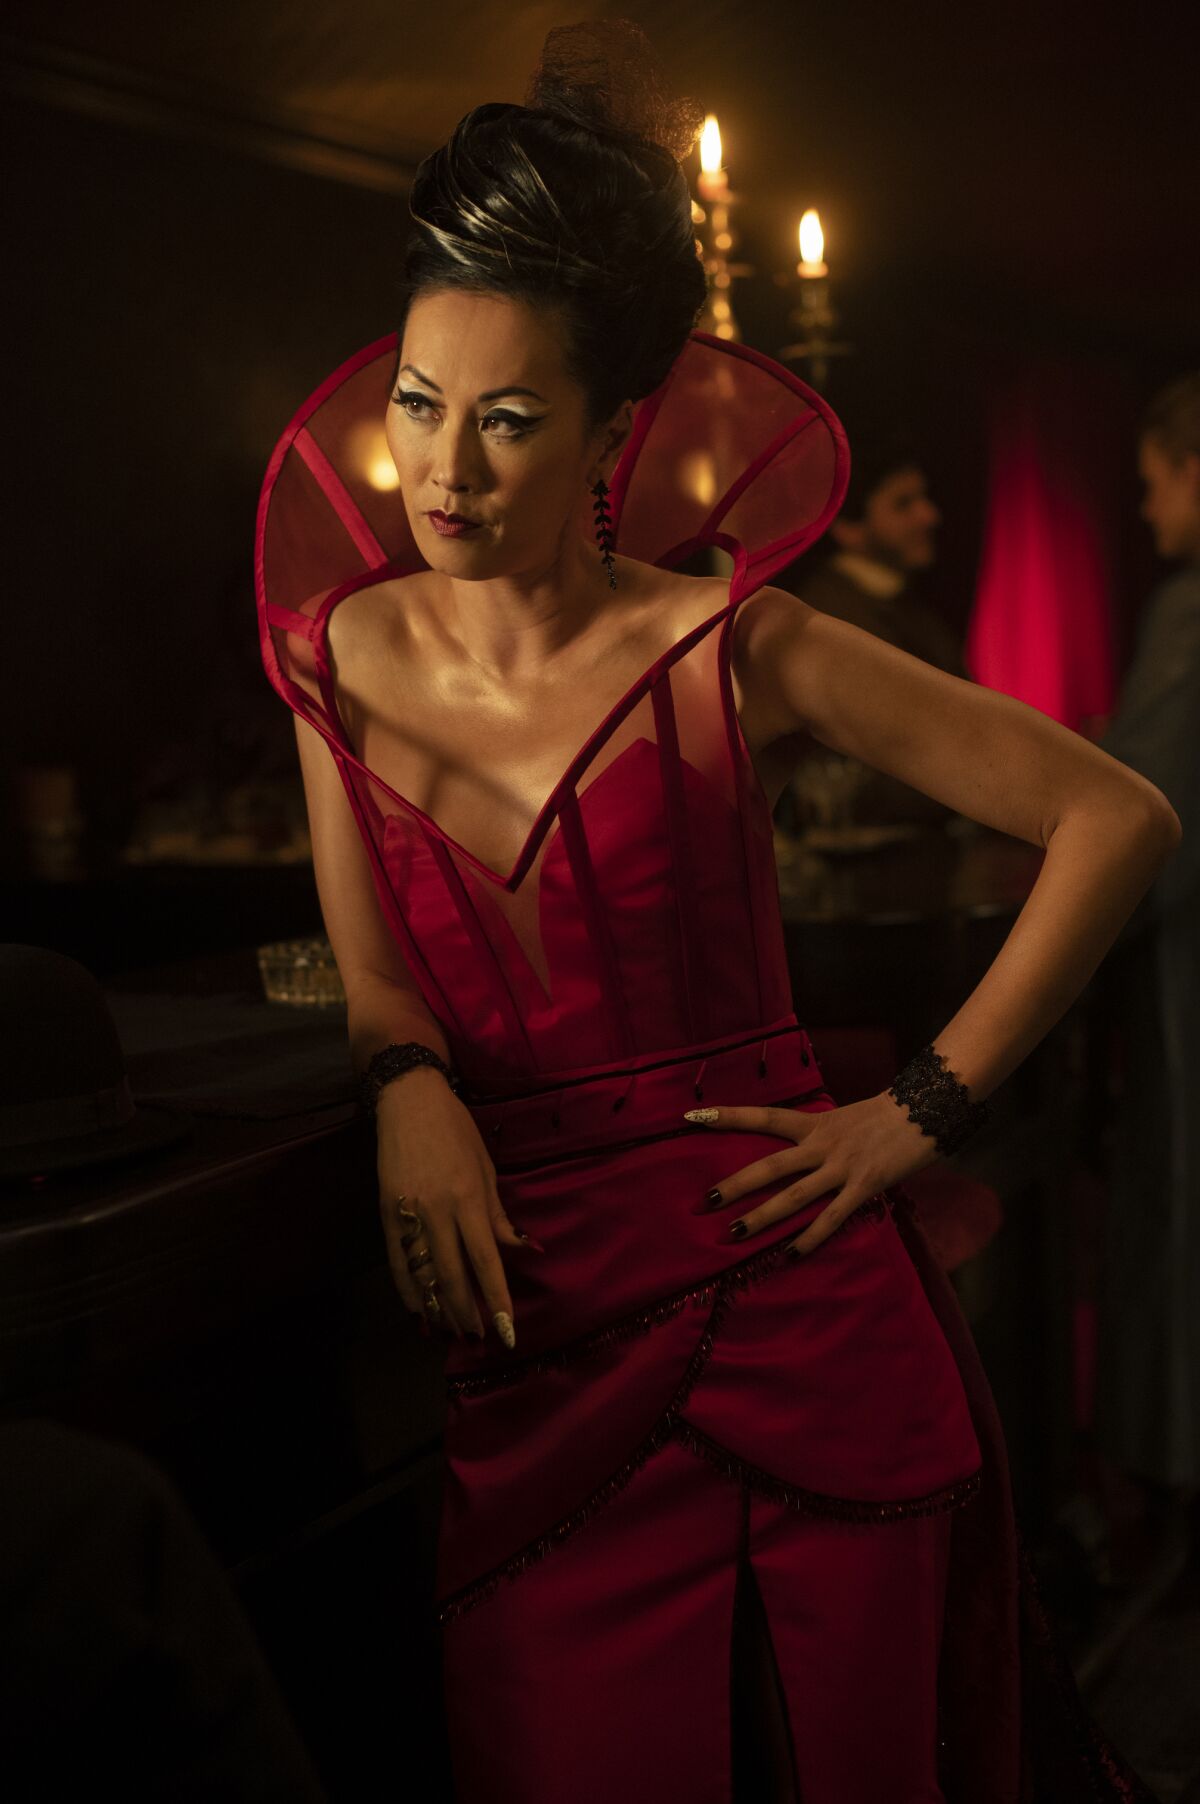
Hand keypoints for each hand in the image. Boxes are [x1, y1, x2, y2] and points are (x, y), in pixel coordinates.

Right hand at [375, 1067, 539, 1343]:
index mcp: (468, 1198)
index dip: (496, 1299)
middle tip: (479, 1338)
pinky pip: (397, 1262)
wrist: (408, 1101)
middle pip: (452, 1276)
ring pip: (422, 1274)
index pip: (486, 1261)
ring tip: (452, 1332)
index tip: (507, 1331)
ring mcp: (407, 1213)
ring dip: (438, 1308)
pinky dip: (408, 1291)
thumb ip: (499, 1215)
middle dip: (467, 1313)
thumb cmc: (457, 1130)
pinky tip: (419, 1310)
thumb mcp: (486, 1168)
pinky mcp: (385, 1213)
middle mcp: (437, 1211)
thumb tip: (523, 1249)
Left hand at [685, 1091, 938, 1257]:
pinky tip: (788, 1254)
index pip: (763, 1116)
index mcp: (814, 1123)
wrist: (926, 1111)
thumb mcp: (842, 1118)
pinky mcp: (863, 1187)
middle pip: (769, 1166)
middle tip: (700, 1202)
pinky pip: (831, 1217)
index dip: (727, 1116)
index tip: (691, 1116)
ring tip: (732, 1233)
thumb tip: (795, 1155)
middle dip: (733, 1185)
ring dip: (760, 1216)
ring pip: (793, 1196)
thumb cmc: (884, 1117)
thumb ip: (817, 1136)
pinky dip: (809, 1238)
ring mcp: (841, 1167)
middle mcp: (822, 1144)